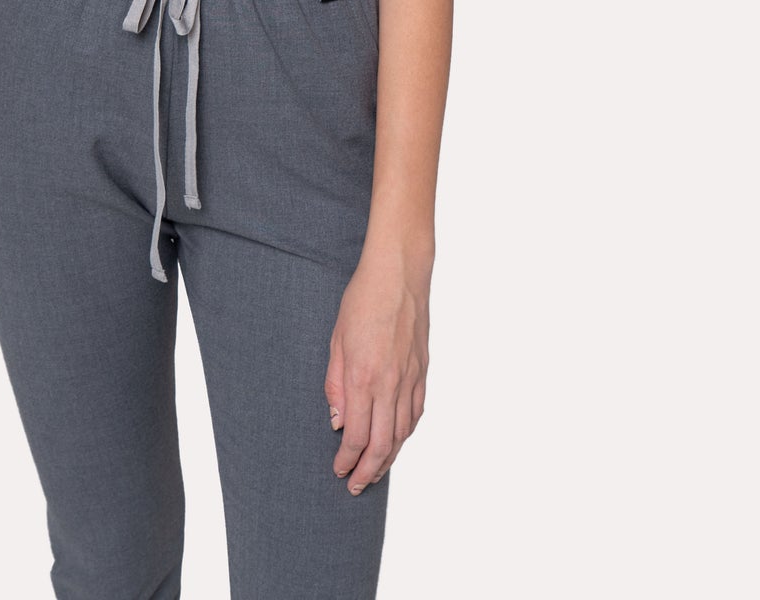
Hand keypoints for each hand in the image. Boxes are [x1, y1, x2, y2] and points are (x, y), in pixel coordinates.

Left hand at [325, 255, 429, 494]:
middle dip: (368, 471)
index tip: (339, 471)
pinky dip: (407, 433)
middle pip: (382, 444)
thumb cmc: (362, 300)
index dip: (347, 460)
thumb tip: (337, 421)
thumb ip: (336, 384)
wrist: (399, 273)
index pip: (356, 435)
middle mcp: (389, 384)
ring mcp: (410, 379)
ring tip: (376, 471)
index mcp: (363, 377)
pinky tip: (398, 440)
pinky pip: (416, 413)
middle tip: (356, 486)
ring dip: (389, 458)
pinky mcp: (423, 371)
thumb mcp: (336, 340)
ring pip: (402, 433)